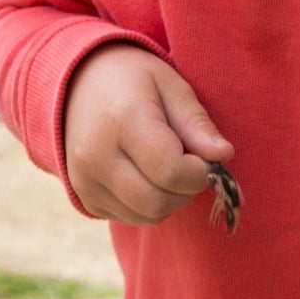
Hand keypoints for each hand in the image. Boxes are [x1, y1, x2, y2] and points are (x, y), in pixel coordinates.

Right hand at [64, 44, 232, 225]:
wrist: (76, 84)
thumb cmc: (132, 80)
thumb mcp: (170, 85)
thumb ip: (196, 123)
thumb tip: (224, 156)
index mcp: (121, 120)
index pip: (171, 171)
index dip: (201, 171)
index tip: (207, 156)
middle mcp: (95, 156)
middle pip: (158, 201)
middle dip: (187, 189)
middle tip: (191, 163)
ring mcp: (84, 180)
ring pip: (147, 216)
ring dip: (172, 200)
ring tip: (170, 168)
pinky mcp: (83, 197)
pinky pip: (130, 218)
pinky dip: (150, 205)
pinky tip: (148, 176)